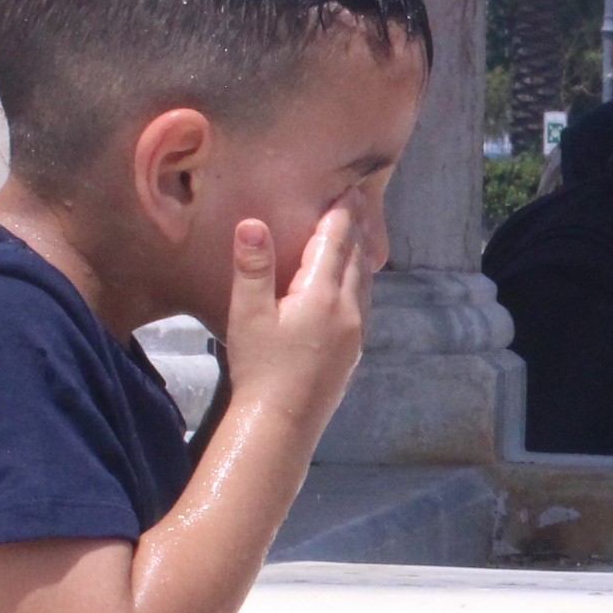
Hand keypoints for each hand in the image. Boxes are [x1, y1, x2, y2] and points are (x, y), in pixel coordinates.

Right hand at [220, 204, 370, 427]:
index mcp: (322, 296)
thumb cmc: (259, 367)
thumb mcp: (248, 314)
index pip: (335, 243)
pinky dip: (359, 282)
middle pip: (355, 259)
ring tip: (359, 236)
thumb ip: (253, 268)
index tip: (349, 189)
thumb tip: (253, 223)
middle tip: (359, 201)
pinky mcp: (353, 353)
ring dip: (361, 255)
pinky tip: (353, 285)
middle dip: (355, 229)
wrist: (282, 422)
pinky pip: (362, 305)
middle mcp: (348, 311)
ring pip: (364, 283)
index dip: (341, 214)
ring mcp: (355, 334)